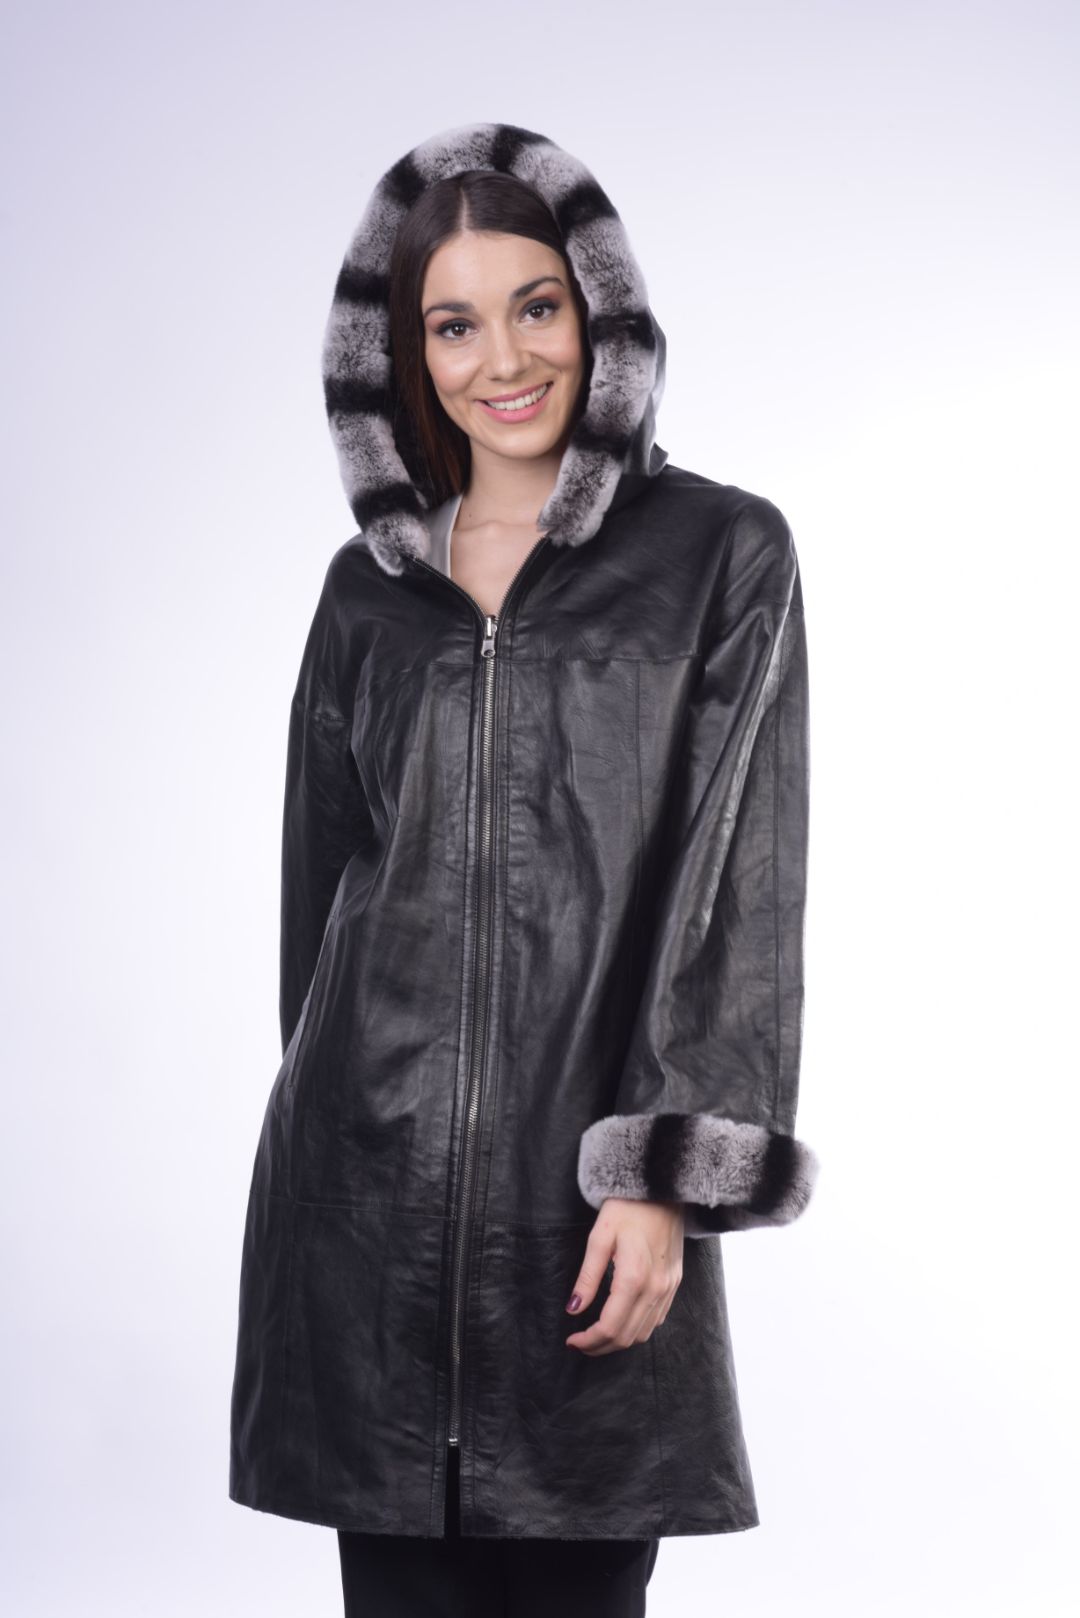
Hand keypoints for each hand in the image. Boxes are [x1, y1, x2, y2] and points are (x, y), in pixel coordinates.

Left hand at [564, 1197, 684, 1354]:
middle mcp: (655, 1287)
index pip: (611, 1327)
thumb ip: (587, 1277)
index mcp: (634, 1277)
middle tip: (580, 1342)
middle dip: (600, 1346)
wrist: (661, 1188)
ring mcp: (669, 1287)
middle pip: (628, 1336)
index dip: (589, 1341)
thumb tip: (573, 1309)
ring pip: (644, 1333)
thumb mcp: (599, 1237)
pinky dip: (637, 1328)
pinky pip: (658, 1318)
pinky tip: (621, 1319)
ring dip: (619, 1341)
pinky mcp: (675, 1282)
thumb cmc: (626, 1208)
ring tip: (597, 1335)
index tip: (571, 1340)